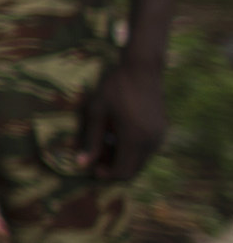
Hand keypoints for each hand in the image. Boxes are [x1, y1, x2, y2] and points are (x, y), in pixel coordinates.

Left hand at [78, 60, 166, 181]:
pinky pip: (146, 150)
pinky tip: (115, 137)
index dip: (105, 174)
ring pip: (140, 161)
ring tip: (103, 144)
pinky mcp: (161, 130)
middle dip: (113, 168)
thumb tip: (81, 165)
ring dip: (122, 159)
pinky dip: (131, 150)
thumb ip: (90, 140)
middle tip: (94, 157)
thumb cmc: (115, 87)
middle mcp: (151, 142)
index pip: (122, 172)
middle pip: (132, 170)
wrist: (143, 68)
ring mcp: (159, 136)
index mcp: (135, 139)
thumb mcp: (96, 112)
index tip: (90, 166)